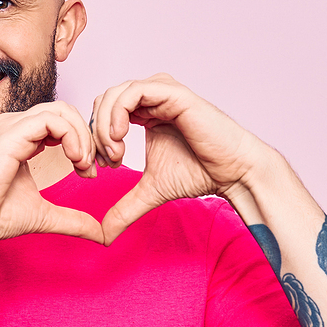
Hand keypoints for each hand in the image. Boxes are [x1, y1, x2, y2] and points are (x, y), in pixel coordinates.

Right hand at [0, 101, 103, 247]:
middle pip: (65, 111)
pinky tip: (75, 160)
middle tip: (93, 167)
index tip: (89, 172)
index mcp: (21, 138)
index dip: (83, 142)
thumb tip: (101, 234)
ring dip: (82, 136)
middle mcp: (15, 126)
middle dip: (88, 136)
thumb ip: (72, 219)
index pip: (62, 122)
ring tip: (84, 164)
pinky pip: (52, 120)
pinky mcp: (11, 134)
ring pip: (61, 110)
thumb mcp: (45, 215)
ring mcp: (11, 127)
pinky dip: (72, 136)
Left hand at [91, 73, 270, 243]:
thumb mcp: (151, 191)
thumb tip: (103, 235)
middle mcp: (152, 97)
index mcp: (145, 112)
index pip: (104, 112)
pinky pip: (134, 92)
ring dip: (105, 126)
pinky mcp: (173, 93)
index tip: (98, 168)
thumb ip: (125, 207)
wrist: (233, 172)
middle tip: (105, 162)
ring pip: (114, 94)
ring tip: (116, 155)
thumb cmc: (200, 173)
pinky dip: (118, 113)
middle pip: (104, 100)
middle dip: (95, 133)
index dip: (93, 138)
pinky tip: (120, 138)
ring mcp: (162, 92)